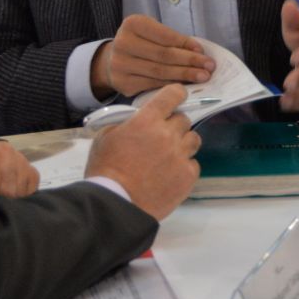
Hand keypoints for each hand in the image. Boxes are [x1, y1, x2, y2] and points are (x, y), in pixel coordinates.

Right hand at [85, 85, 200, 219]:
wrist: (115, 203)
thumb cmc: (105, 169)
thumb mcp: (105, 137)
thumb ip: (125, 123)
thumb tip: (137, 120)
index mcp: (147, 120)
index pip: (173, 95)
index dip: (176, 94)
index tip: (176, 97)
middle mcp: (168, 134)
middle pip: (184, 119)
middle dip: (174, 124)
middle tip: (162, 136)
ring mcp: (180, 155)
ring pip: (193, 139)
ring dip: (183, 143)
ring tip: (169, 155)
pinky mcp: (188, 176)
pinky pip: (193, 164)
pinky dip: (184, 166)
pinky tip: (170, 173)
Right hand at [91, 15, 213, 99]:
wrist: (113, 61)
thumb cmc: (141, 44)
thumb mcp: (152, 33)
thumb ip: (171, 40)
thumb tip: (199, 54)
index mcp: (132, 24)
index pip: (164, 36)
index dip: (185, 44)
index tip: (202, 51)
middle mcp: (123, 43)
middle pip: (163, 55)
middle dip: (189, 61)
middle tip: (209, 67)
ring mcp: (120, 65)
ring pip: (160, 72)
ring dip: (184, 75)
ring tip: (202, 77)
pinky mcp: (123, 84)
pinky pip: (153, 85)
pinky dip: (172, 85)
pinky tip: (185, 85)